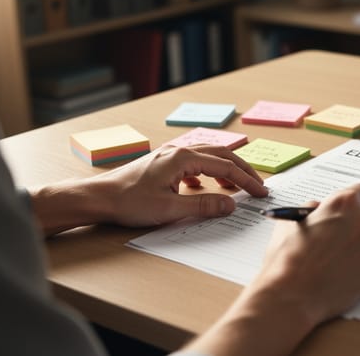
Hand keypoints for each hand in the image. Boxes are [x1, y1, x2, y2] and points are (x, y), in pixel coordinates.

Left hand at [94, 144, 266, 226]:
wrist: (98, 197)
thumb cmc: (129, 202)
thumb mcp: (170, 209)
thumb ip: (204, 205)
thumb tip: (231, 204)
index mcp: (183, 158)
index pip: (225, 167)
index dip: (247, 180)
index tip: (261, 192)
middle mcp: (179, 151)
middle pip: (221, 156)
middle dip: (242, 170)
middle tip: (258, 186)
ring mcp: (170, 156)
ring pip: (208, 157)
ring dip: (226, 170)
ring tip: (238, 185)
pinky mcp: (162, 164)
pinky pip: (194, 164)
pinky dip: (208, 173)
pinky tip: (204, 187)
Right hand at [252, 183, 359, 323]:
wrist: (291, 294)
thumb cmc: (287, 259)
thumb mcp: (292, 222)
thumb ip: (312, 210)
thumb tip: (320, 210)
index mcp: (343, 203)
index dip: (356, 201)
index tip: (353, 208)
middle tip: (343, 236)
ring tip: (338, 259)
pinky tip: (340, 273)